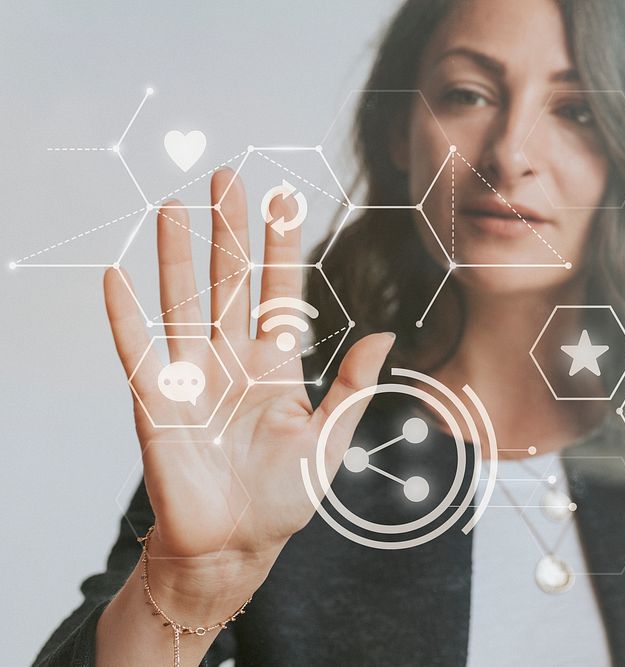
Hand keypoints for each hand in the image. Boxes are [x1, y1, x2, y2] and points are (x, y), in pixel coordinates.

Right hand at [103, 168, 390, 572]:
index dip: (280, 247)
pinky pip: (136, 354)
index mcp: (275, 366)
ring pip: (183, 303)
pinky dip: (125, 318)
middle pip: (229, 282)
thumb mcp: (329, 440)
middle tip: (225, 177)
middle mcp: (231, 361)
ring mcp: (191, 378)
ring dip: (176, 256)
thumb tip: (386, 335)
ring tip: (173, 206)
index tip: (283, 200)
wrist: (235, 546)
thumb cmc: (284, 497)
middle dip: (228, 231)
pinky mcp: (155, 404)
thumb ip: (353, 386)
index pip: (278, 292)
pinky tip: (116, 277)